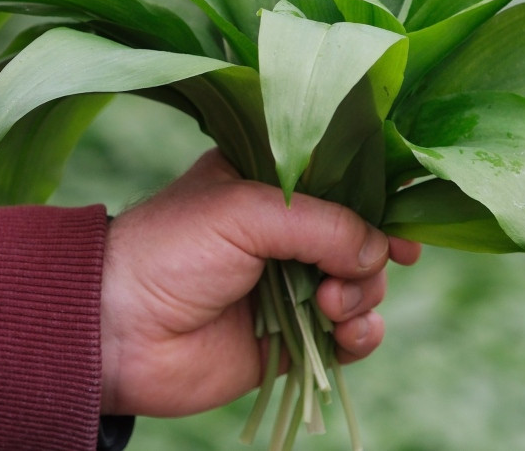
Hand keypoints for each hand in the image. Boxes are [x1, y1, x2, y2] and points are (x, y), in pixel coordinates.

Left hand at [99, 150, 420, 416]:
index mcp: (272, 183)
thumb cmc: (171, 251)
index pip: (344, 183)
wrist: (117, 332)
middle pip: (363, 238)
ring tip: (327, 308)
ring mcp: (291, 286)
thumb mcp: (247, 212)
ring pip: (363, 286)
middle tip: (342, 276)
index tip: (406, 228)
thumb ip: (321, 224)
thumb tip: (381, 249)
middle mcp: (286, 232)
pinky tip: (348, 335)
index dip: (380, 203)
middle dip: (368, 258)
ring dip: (362, 297)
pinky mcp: (293, 340)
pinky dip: (361, 336)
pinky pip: (351, 337)